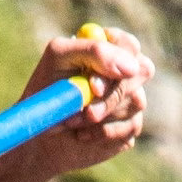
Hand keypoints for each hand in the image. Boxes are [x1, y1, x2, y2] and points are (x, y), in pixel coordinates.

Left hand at [17, 24, 152, 178]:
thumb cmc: (46, 91)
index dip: (119, 60)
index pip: (129, 45)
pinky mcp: (130, 126)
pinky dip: (102, 133)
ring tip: (71, 121)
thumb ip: (92, 51)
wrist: (39, 136)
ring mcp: (131, 99)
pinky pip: (130, 127)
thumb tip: (130, 67)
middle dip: (110, 94)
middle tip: (85, 110)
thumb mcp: (59, 58)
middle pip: (142, 71)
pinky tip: (81, 135)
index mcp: (106, 49)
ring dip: (99, 114)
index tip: (94, 85)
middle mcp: (124, 72)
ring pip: (136, 101)